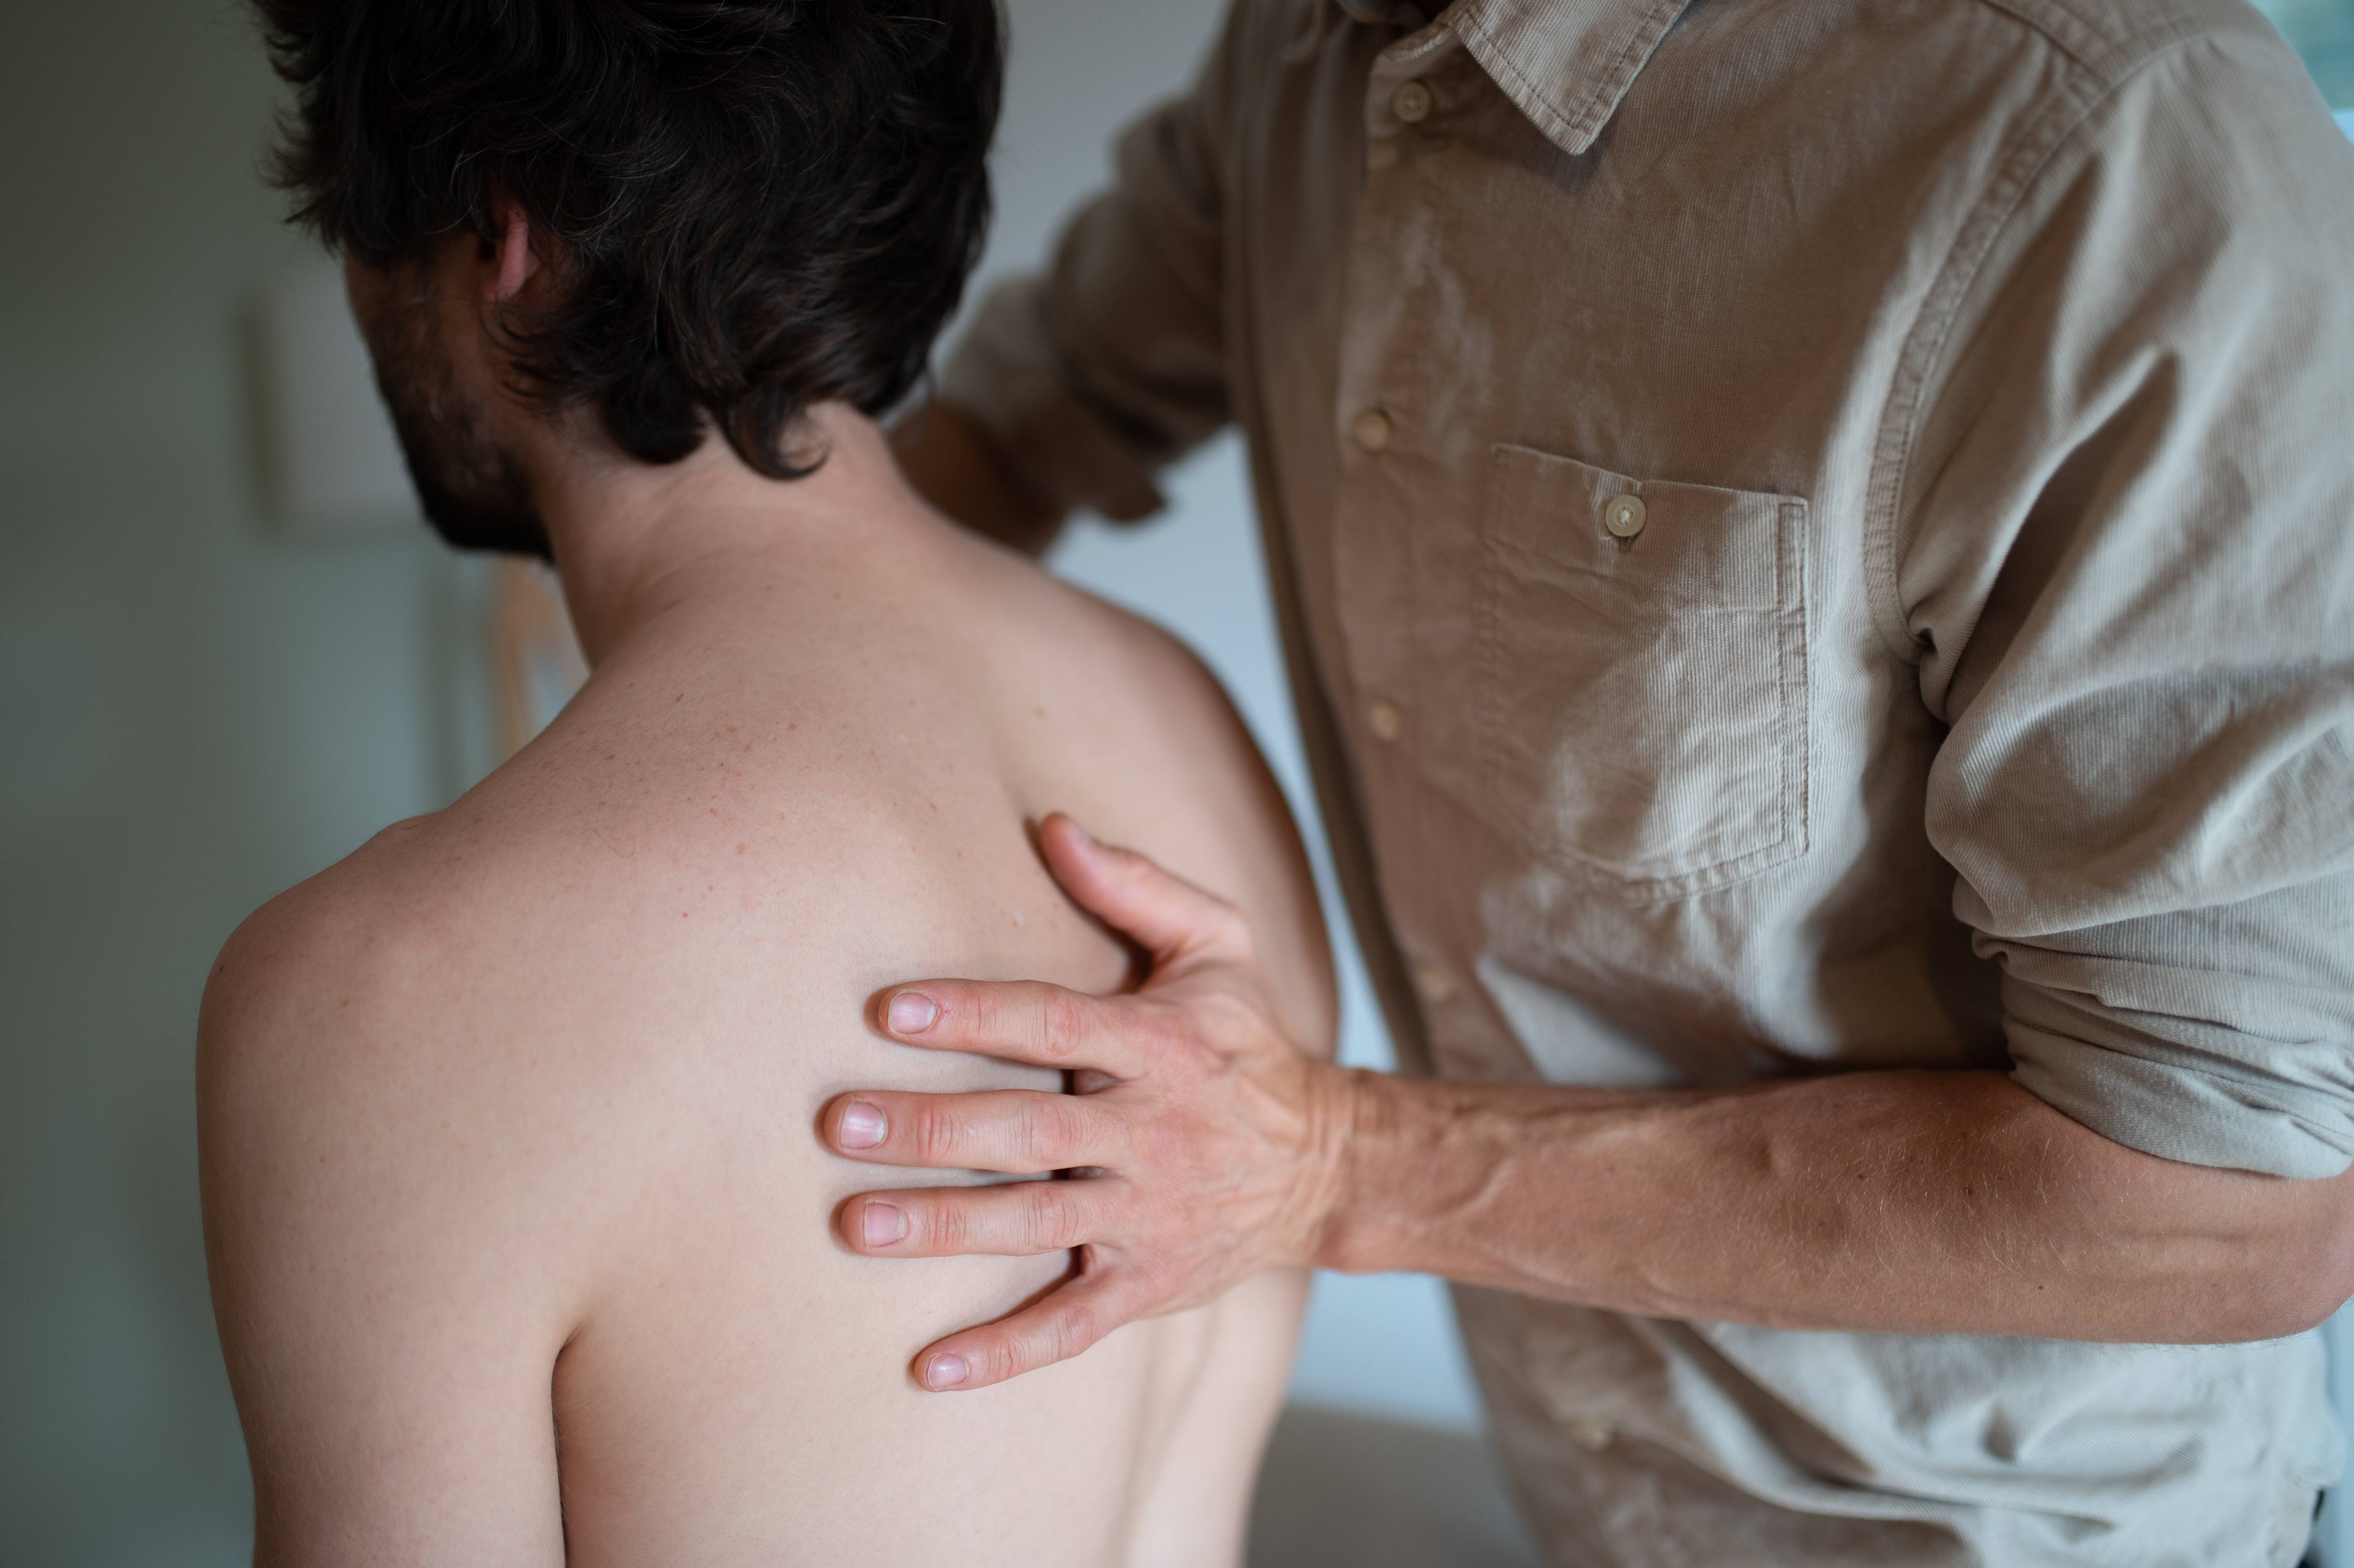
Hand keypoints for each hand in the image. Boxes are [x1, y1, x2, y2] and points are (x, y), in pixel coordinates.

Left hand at [823, 814, 1353, 1390]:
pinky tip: (926, 1369)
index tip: (888, 1009)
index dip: (972, 1014)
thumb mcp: (1217, 943)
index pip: (1054, 1021)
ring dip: (944, 1228)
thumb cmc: (1245, 1040)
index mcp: (1161, 1044)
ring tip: (855, 1227)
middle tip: (838, 1123)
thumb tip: (1050, 826)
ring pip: (1037, 1224)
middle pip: (1029, 1130)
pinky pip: (1072, 1326)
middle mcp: (1153, 1132)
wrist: (1328, 1162)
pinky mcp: (1150, 1284)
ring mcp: (1150, 1215)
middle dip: (932, 1128)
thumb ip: (1134, 885)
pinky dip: (1002, 1353)